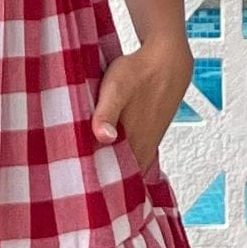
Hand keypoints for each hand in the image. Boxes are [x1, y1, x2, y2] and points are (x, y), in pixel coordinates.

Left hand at [92, 37, 194, 173]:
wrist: (168, 60)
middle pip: (121, 176)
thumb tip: (104, 138)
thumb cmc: (139, 71)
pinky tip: (108, 153)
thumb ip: (106, 114)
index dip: (97, 185)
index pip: (114, 178)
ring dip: (112, 170)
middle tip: (79, 183)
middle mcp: (143, 148)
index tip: (78, 188)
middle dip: (102, 181)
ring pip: (129, 166)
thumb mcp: (115, 88)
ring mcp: (149, 142)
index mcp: (133, 142)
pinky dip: (122, 159)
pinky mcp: (151, 134)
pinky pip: (135, 155)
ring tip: (90, 172)